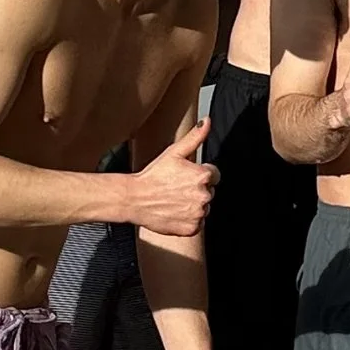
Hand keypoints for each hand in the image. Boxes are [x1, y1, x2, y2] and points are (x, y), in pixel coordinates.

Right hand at [126, 115, 217, 236]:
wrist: (135, 198)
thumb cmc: (153, 175)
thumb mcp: (174, 152)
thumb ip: (195, 136)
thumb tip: (207, 121)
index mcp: (203, 176)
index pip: (214, 175)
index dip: (200, 174)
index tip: (185, 177)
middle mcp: (204, 196)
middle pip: (209, 192)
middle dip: (196, 190)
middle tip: (176, 188)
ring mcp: (198, 214)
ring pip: (203, 208)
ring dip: (193, 205)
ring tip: (174, 200)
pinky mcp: (192, 228)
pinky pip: (197, 223)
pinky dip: (188, 219)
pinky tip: (174, 211)